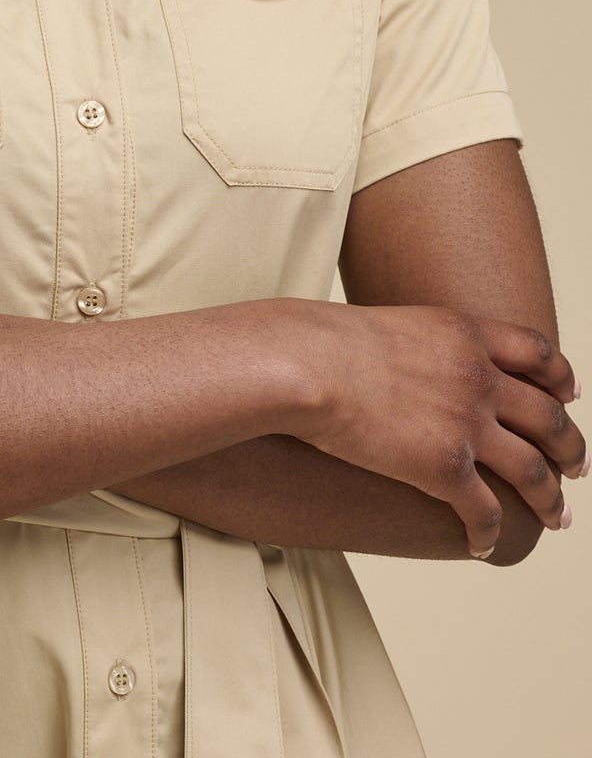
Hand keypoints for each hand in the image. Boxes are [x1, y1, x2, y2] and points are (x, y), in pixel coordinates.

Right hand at [282, 299, 586, 557]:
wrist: (304, 364)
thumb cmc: (321, 341)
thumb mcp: (388, 324)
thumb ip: (419, 345)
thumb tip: (409, 364)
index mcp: (465, 334)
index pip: (537, 353)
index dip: (561, 377)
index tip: (571, 393)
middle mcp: (479, 377)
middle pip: (548, 416)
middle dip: (570, 448)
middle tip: (576, 466)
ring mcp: (467, 423)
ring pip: (533, 471)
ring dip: (551, 500)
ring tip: (557, 518)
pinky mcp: (445, 468)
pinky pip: (486, 512)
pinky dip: (490, 534)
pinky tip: (483, 545)